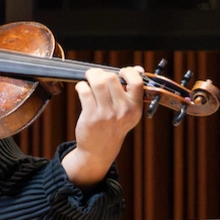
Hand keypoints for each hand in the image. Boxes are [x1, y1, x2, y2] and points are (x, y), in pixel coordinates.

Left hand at [61, 66, 143, 187]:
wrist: (99, 150)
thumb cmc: (113, 126)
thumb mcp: (128, 112)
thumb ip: (132, 92)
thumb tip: (138, 68)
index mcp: (135, 108)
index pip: (136, 82)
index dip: (127, 72)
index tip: (120, 72)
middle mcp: (123, 111)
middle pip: (112, 78)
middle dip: (101, 73)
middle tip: (96, 76)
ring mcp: (107, 114)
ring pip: (97, 82)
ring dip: (90, 76)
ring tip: (89, 79)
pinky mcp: (91, 117)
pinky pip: (84, 91)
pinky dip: (81, 86)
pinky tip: (82, 89)